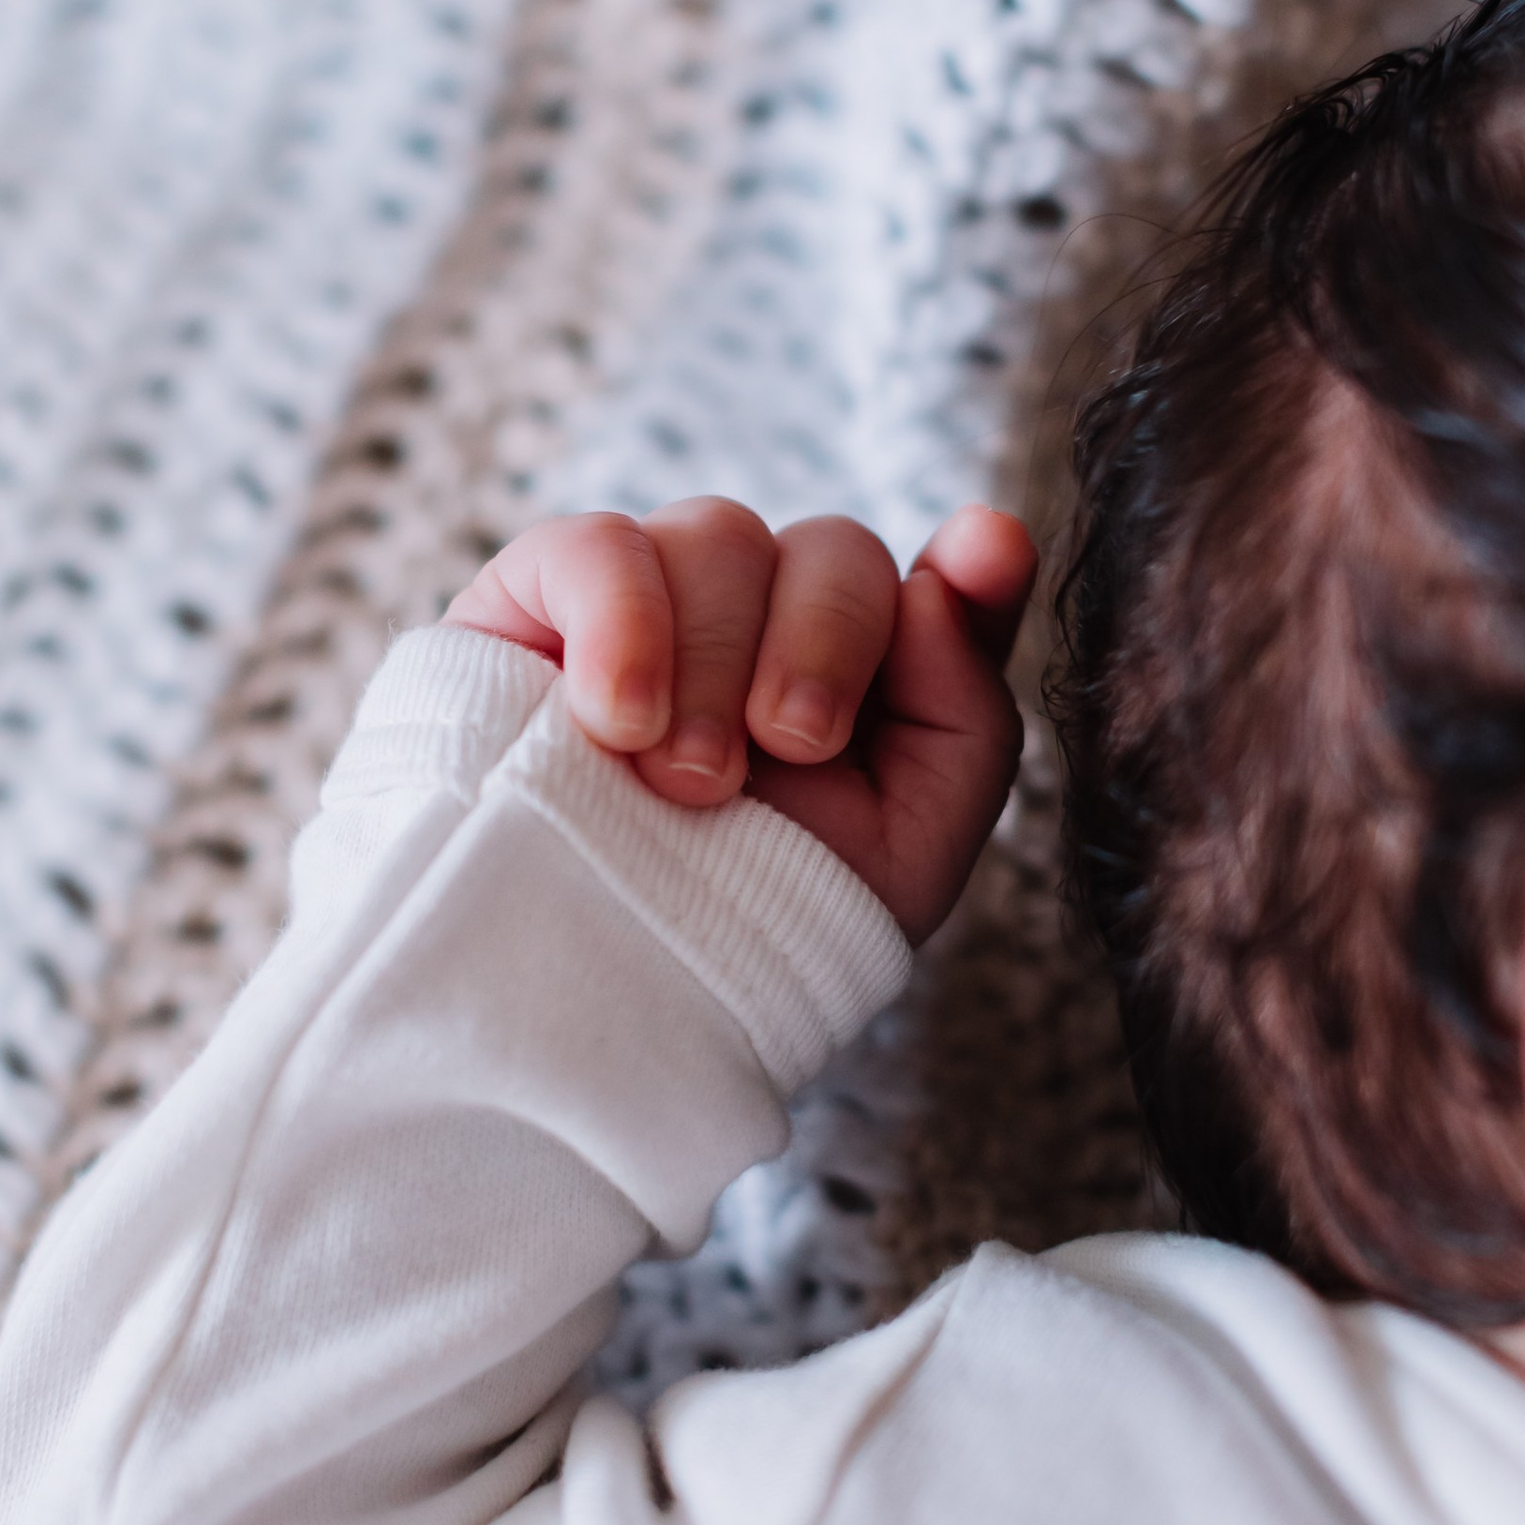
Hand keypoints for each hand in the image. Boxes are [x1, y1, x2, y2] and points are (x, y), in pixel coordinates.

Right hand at [445, 497, 1038, 944]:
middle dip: (824, 645)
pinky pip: (597, 544)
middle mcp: (762, 623)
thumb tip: (950, 571)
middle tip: (788, 752)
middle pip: (832, 548)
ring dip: (716, 662)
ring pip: (718, 534)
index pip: (933, 586)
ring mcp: (653, 601)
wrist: (589, 990)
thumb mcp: (904, 856)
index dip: (973, 564)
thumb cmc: (750, 929)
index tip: (985, 550)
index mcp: (859, 681)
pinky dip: (623, 623)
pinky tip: (617, 721)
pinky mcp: (539, 601)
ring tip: (683, 782)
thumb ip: (964, 716)